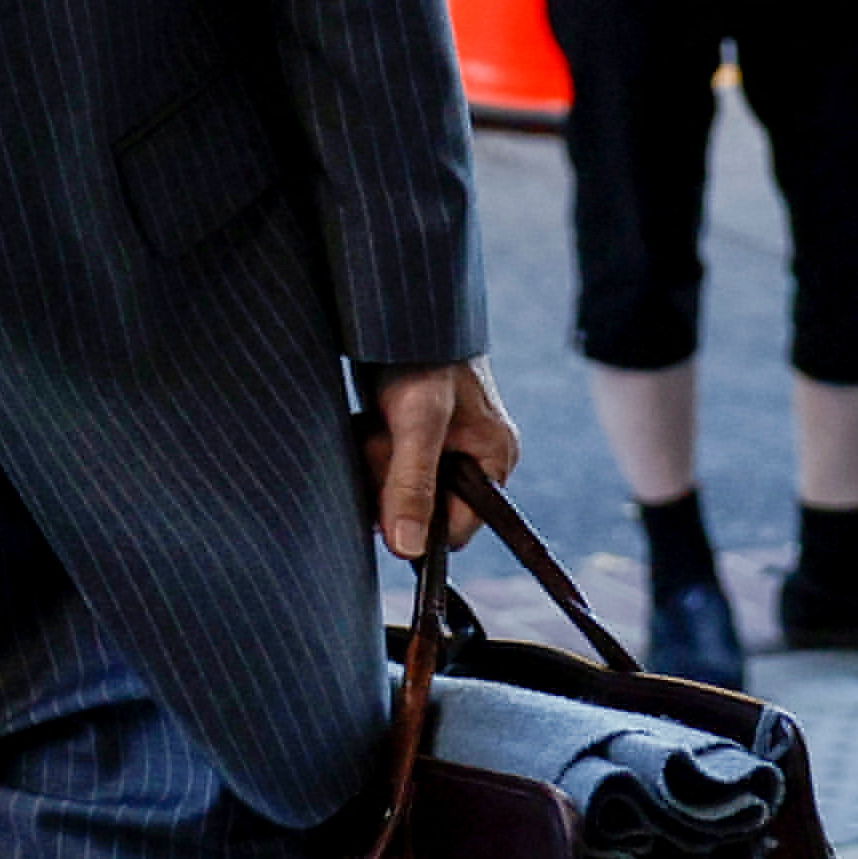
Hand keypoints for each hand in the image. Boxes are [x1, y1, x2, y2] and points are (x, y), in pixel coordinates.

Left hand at [360, 358, 521, 562]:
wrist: (395, 309)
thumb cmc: (419, 357)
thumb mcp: (417, 421)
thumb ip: (413, 483)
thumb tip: (408, 549)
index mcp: (492, 458)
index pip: (456, 529)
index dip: (416, 522)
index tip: (384, 495)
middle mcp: (471, 457)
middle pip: (421, 509)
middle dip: (389, 484)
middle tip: (376, 442)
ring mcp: (440, 447)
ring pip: (396, 488)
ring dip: (373, 464)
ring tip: (371, 425)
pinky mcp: (410, 435)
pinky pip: (384, 465)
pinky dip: (367, 449)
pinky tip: (365, 423)